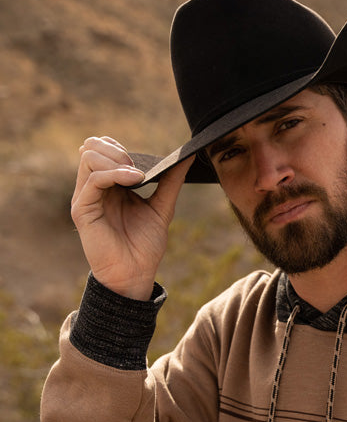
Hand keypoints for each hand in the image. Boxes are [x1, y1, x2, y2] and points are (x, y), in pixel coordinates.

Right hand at [71, 136, 193, 299]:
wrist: (135, 275)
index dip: (119, 146)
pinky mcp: (82, 209)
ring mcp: (86, 197)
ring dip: (116, 159)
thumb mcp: (162, 208)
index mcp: (109, 185)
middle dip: (117, 149)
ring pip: (88, 156)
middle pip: (91, 146)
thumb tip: (188, 155)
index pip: (102, 148)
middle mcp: (94, 188)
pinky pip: (93, 179)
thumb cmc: (145, 246)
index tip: (142, 162)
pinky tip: (135, 180)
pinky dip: (115, 174)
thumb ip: (171, 181)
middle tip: (138, 167)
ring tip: (138, 175)